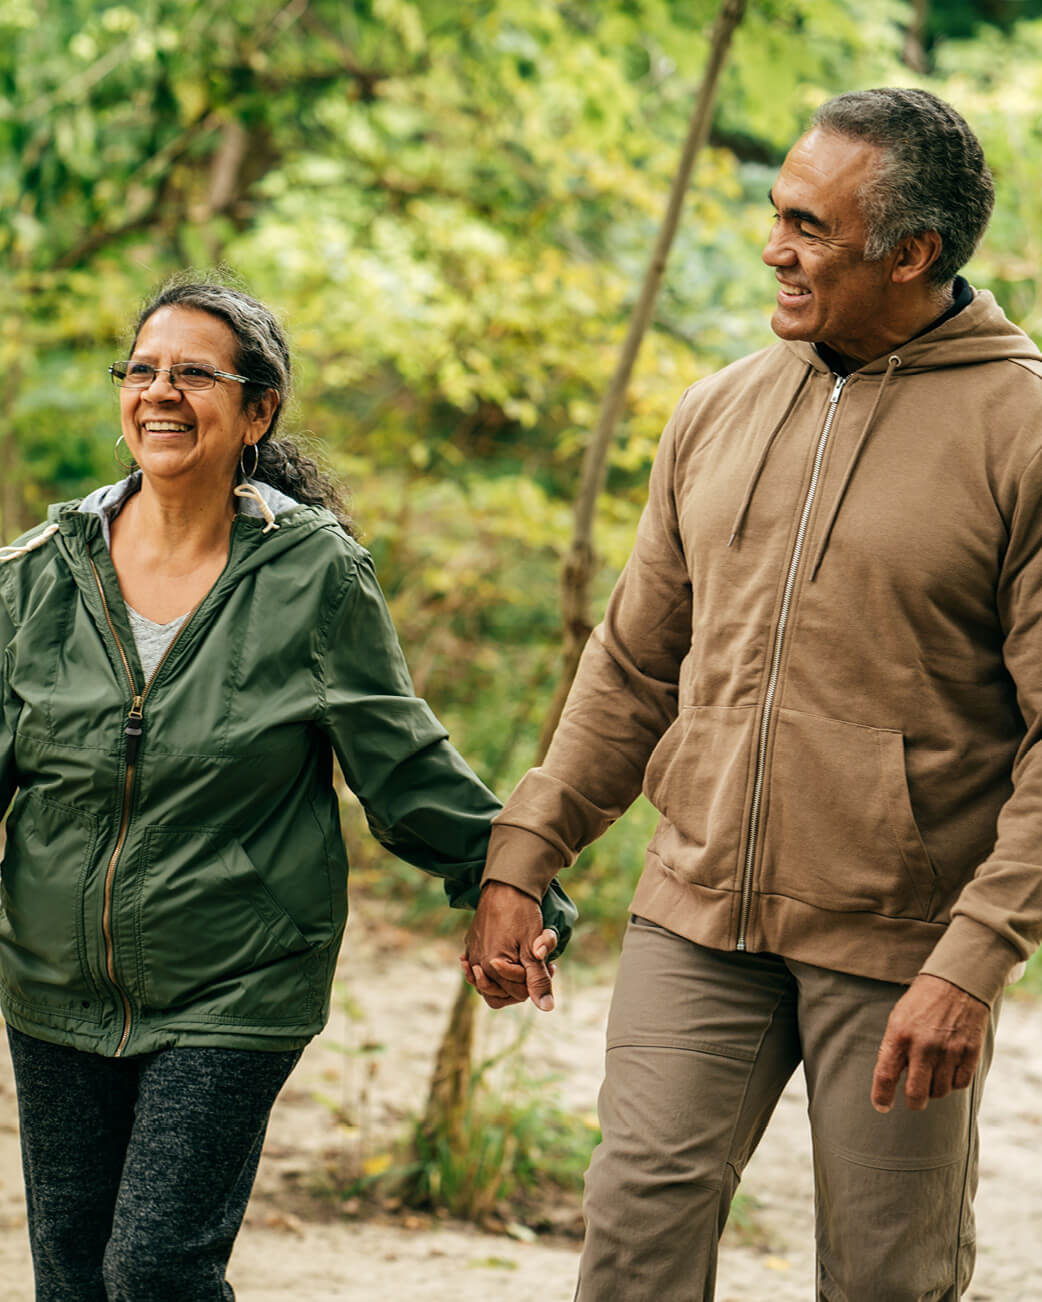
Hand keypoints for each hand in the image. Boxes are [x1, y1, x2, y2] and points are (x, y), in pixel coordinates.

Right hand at [461, 881, 557, 1011]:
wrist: (506, 885)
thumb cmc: (522, 914)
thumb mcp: (534, 949)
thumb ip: (538, 979)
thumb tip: (547, 1008)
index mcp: (493, 967)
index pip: (518, 993)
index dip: (536, 982)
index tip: (549, 966)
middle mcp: (478, 964)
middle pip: (501, 994)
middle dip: (522, 983)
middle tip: (540, 965)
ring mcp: (472, 955)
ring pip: (489, 986)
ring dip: (507, 979)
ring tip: (524, 963)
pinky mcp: (471, 946)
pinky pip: (479, 970)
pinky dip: (493, 970)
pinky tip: (502, 961)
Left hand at [871, 973, 989, 1112]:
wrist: (956, 982)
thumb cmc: (922, 1003)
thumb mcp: (898, 1019)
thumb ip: (894, 1048)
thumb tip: (890, 1080)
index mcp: (899, 1034)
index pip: (885, 1074)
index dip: (881, 1096)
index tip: (881, 1106)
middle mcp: (923, 1045)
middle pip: (917, 1093)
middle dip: (914, 1101)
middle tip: (914, 1098)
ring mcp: (949, 1050)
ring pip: (940, 1092)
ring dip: (935, 1089)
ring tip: (933, 1073)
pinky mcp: (970, 1052)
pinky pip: (960, 1084)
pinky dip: (954, 1082)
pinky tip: (949, 1068)